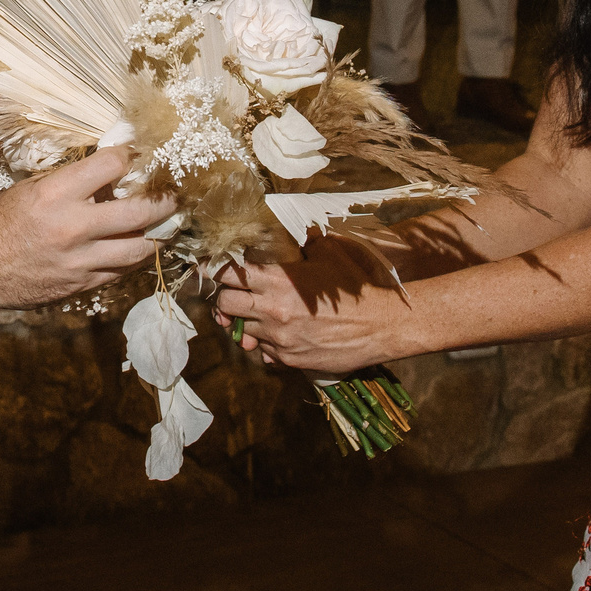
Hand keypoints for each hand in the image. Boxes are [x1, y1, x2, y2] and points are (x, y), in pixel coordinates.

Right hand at [0, 146, 172, 307]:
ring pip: (139, 248)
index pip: (112, 165)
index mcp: (56, 193)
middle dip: (164, 200)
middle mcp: (73, 226)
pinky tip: (137, 246)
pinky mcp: (81, 285)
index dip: (131, 156)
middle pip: (140, 210)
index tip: (139, 154)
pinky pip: (120, 271)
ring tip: (165, 224)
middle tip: (175, 193)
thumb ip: (70, 183)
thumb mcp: (28, 189)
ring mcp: (80, 260)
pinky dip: (133, 257)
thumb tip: (107, 171)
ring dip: (157, 234)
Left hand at [215, 244, 413, 373]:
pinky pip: (265, 352)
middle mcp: (272, 311)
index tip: (210, 269)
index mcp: (277, 281)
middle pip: (224, 305)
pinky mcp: (289, 359)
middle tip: (232, 296)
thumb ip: (306, 242)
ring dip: (246, 323)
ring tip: (258, 316)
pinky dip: (267, 344)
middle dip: (224, 299)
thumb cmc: (354, 289)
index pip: (229, 274)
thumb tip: (298, 231)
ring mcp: (279, 339)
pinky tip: (279, 335)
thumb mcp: (330, 254)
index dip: (215, 270)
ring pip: (242, 332)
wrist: (380, 326)